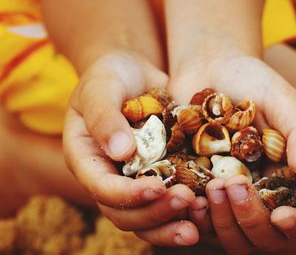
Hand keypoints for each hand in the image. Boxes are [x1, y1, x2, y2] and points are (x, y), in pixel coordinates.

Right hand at [63, 51, 198, 245]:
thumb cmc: (110, 75)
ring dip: (171, 222)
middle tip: (186, 200)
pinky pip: (169, 200)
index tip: (156, 187)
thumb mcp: (102, 86)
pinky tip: (208, 207)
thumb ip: (105, 116)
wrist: (133, 72)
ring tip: (199, 222)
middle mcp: (109, 176)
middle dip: (155, 213)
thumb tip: (121, 152)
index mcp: (87, 159)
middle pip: (125, 213)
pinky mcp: (160, 174)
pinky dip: (186, 210)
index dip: (126, 195)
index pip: (101, 187)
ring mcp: (134, 179)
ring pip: (147, 216)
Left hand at [168, 51, 295, 251]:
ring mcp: (231, 195)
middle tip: (233, 185)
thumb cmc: (250, 79)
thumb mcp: (280, 98)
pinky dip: (195, 219)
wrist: (207, 70)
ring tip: (209, 191)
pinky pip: (200, 222)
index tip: (280, 215)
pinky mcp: (201, 191)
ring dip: (221, 224)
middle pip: (267, 236)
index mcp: (291, 174)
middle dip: (251, 220)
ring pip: (233, 238)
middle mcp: (263, 192)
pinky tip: (185, 198)